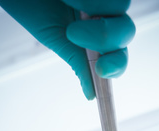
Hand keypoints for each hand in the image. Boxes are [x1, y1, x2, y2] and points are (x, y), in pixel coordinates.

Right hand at [0, 0, 135, 98]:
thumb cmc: (32, 6)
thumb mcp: (55, 37)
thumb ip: (76, 61)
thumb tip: (91, 94)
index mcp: (94, 38)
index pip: (118, 56)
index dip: (116, 65)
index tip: (101, 70)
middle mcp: (104, 17)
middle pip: (126, 32)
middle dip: (104, 37)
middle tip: (72, 33)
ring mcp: (106, 0)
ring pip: (122, 7)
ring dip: (94, 7)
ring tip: (67, 1)